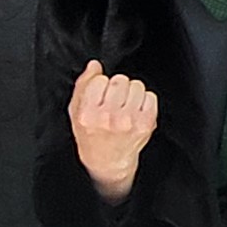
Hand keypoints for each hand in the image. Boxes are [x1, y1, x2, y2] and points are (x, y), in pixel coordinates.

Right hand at [67, 61, 158, 198]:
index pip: (100, 79)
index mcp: (88, 114)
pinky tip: (134, 111)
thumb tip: (94, 65)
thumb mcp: (75, 111)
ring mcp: (130, 121)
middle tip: (113, 101)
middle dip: (117, 87)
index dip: (100, 83)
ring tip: (124, 106)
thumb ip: (82, 85)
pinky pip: (150, 96)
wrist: (108, 161)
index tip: (100, 93)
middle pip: (120, 80)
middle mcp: (109, 118)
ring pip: (137, 85)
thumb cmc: (91, 135)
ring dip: (131, 93)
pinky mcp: (146, 123)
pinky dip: (144, 101)